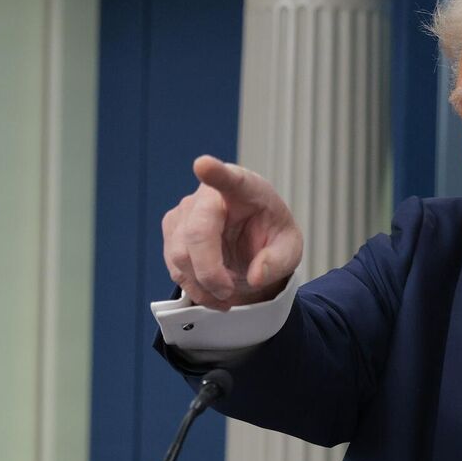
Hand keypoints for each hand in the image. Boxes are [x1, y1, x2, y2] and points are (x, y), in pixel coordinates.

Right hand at [161, 155, 302, 309]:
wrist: (252, 243)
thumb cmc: (270, 236)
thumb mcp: (289, 250)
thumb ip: (277, 261)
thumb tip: (256, 276)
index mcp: (245, 188)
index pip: (229, 178)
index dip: (214, 172)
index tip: (203, 165)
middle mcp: (209, 194)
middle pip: (197, 232)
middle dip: (210, 271)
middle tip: (228, 293)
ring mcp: (185, 211)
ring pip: (180, 254)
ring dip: (202, 284)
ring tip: (225, 295)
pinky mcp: (172, 230)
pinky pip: (174, 266)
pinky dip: (193, 287)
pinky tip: (211, 292)